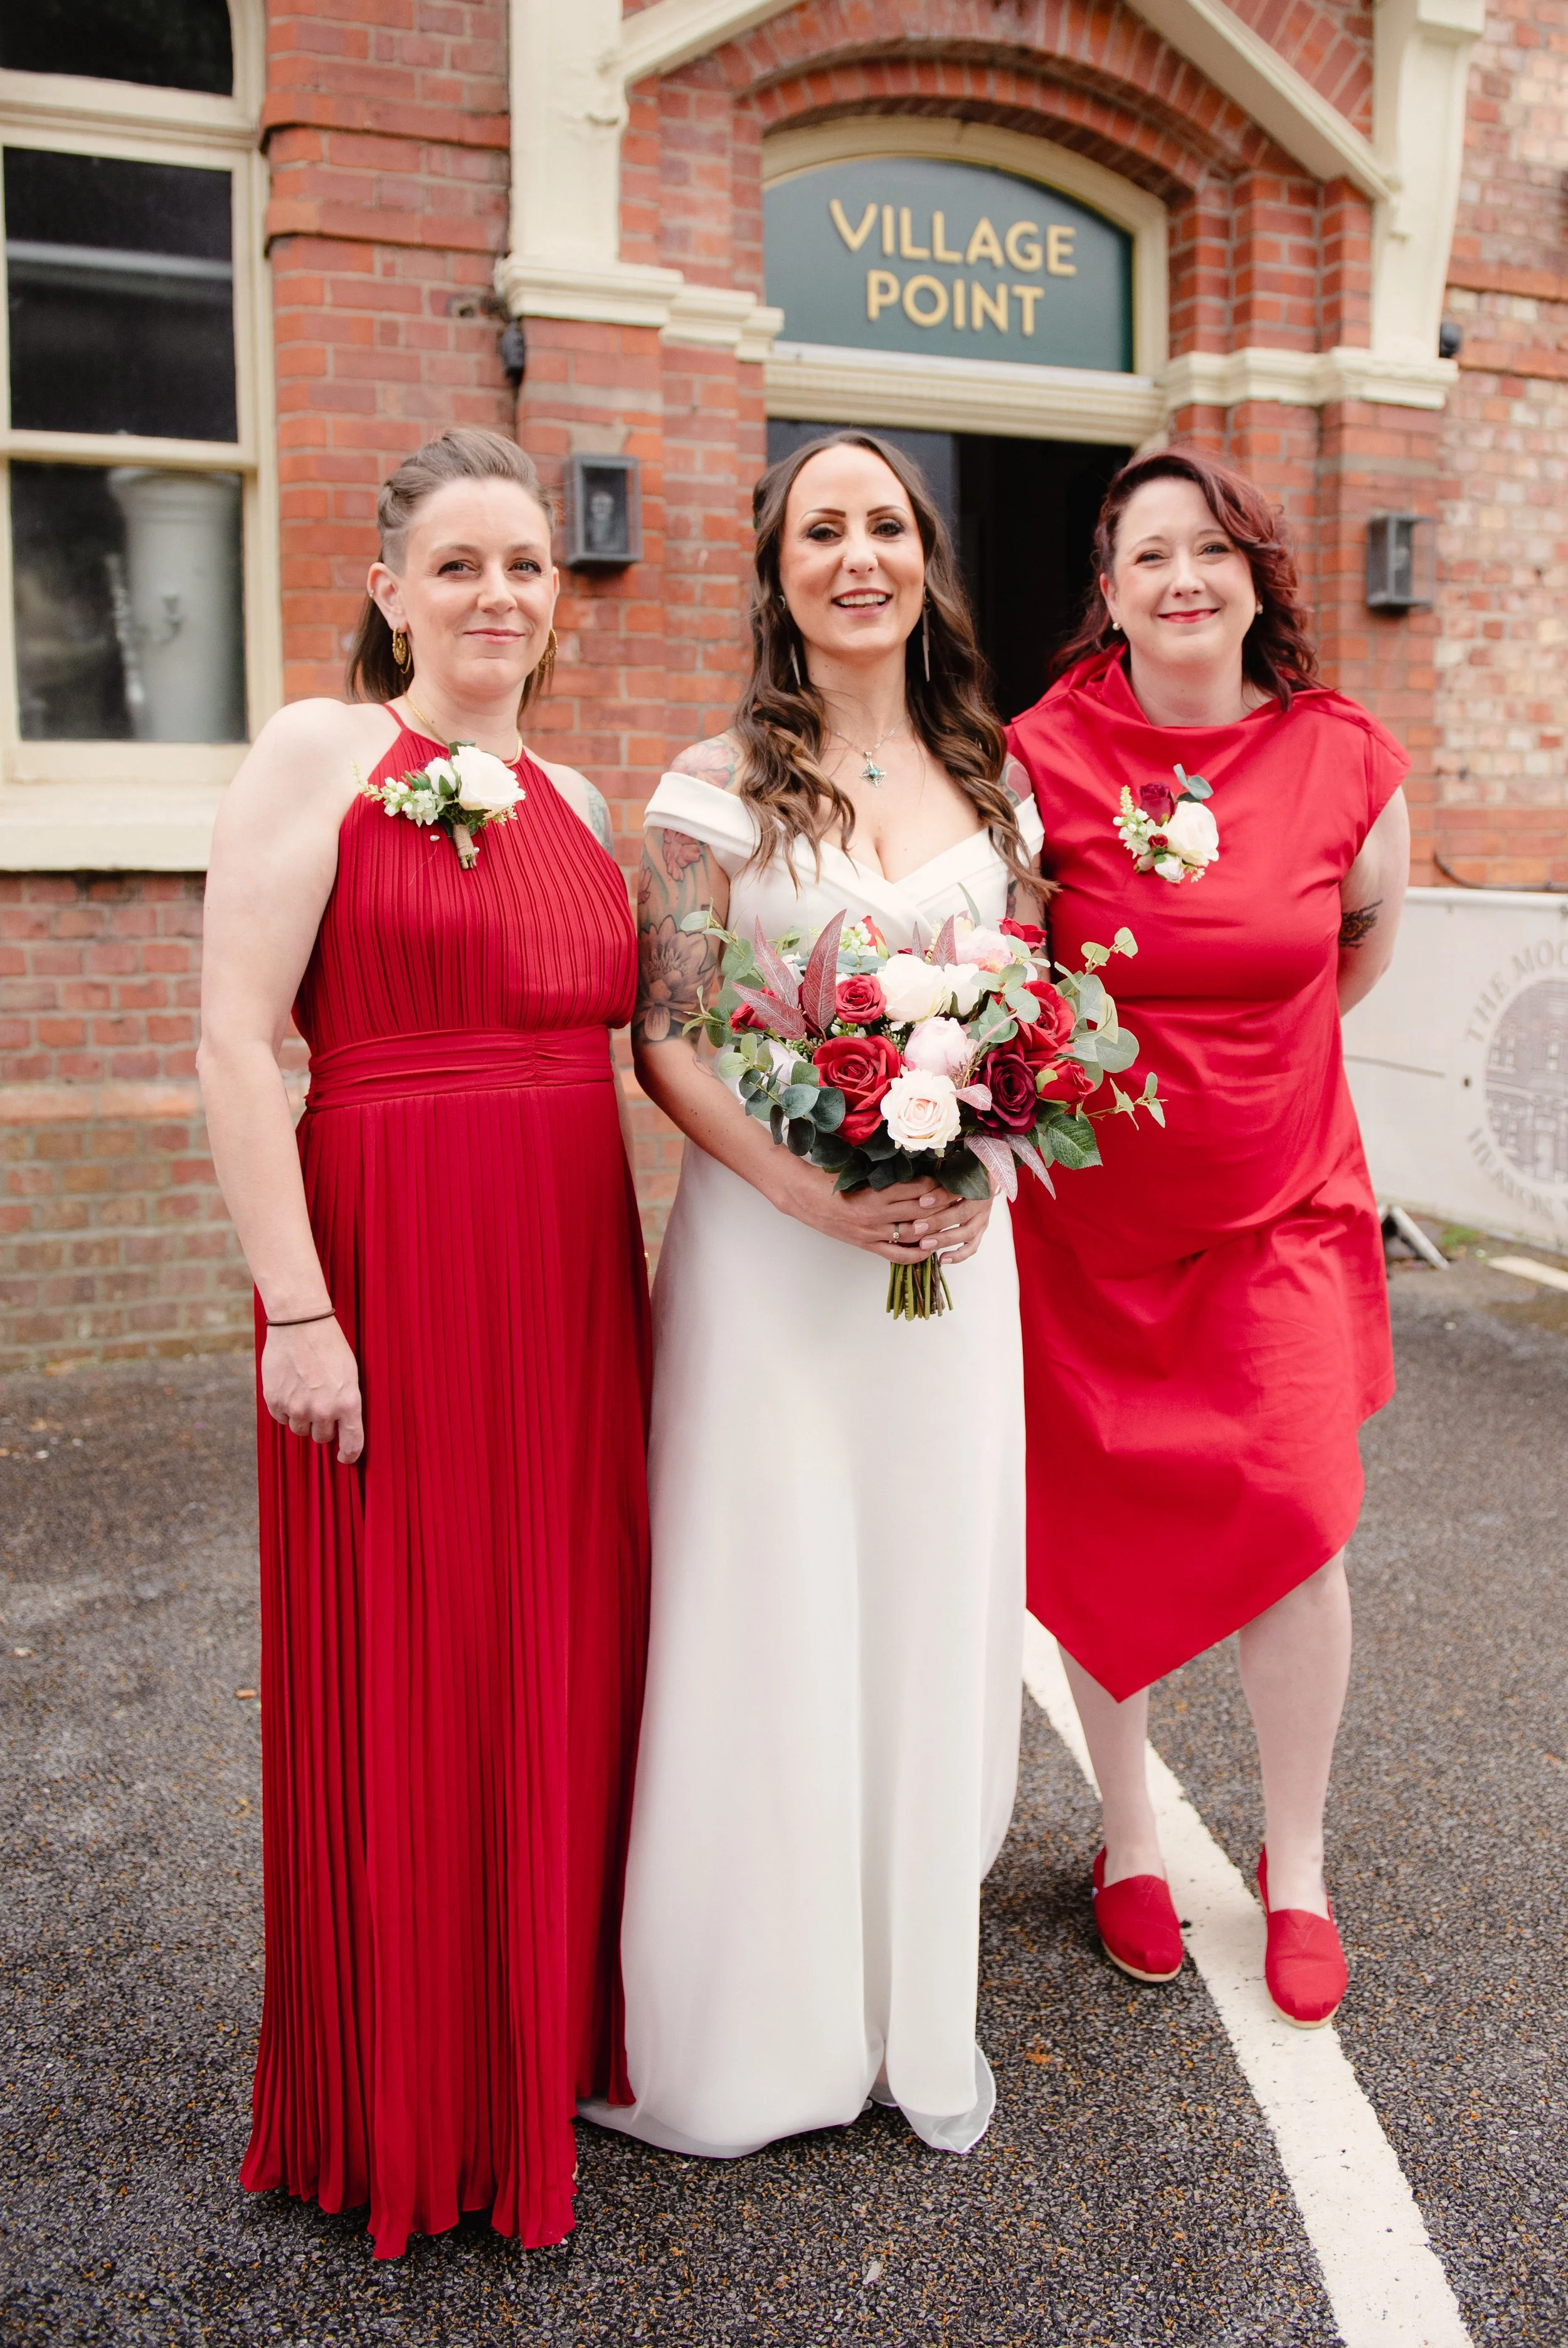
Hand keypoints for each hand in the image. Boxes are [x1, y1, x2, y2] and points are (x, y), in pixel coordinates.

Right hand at [260, 1317, 363, 1464]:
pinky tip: (289, 1388)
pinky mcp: (276, 1401)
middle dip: (322, 1427)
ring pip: (300, 1429)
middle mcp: (323, 1410)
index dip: (349, 1455)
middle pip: (321, 1438)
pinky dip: (284, 1409)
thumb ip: (345, 1403)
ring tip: (304, 1392)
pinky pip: (281, 1418)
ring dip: (302, 1418)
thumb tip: (341, 1427)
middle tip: (320, 1406)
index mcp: (348, 1403)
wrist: (300, 1324)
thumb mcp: (349, 1374)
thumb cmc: (330, 1346)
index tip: (344, 1458)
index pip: (352, 1442)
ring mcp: (297, 1407)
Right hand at [772, 1160, 993, 1264]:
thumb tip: (917, 1164)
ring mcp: (873, 1233)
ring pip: (914, 1234)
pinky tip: (932, 1248)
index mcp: (876, 1192)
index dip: (939, 1184)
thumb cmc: (831, 1178)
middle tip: (965, 1197)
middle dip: (946, 1204)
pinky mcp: (867, 1245)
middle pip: (922, 1211)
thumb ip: (887, 1171)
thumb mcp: (859, 1169)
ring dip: (937, 1228)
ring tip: (956, 1220)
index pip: (918, 1188)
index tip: (953, 1177)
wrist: (803, 1196)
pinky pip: (898, 1255)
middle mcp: (877, 1215)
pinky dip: (917, 1254)